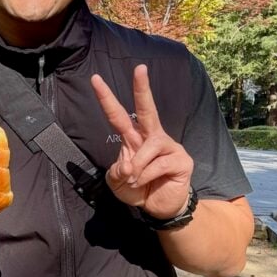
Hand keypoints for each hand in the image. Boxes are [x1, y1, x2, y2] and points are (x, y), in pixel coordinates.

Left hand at [91, 64, 192, 219]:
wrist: (159, 207)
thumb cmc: (137, 188)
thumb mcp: (117, 182)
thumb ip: (116, 171)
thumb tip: (128, 164)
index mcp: (133, 138)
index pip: (118, 115)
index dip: (106, 98)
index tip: (94, 79)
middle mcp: (152, 136)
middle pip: (146, 109)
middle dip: (142, 88)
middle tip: (139, 68)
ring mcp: (168, 146)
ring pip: (147, 148)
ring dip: (136, 167)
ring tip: (134, 180)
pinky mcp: (181, 160)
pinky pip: (157, 165)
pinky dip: (145, 176)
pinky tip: (147, 183)